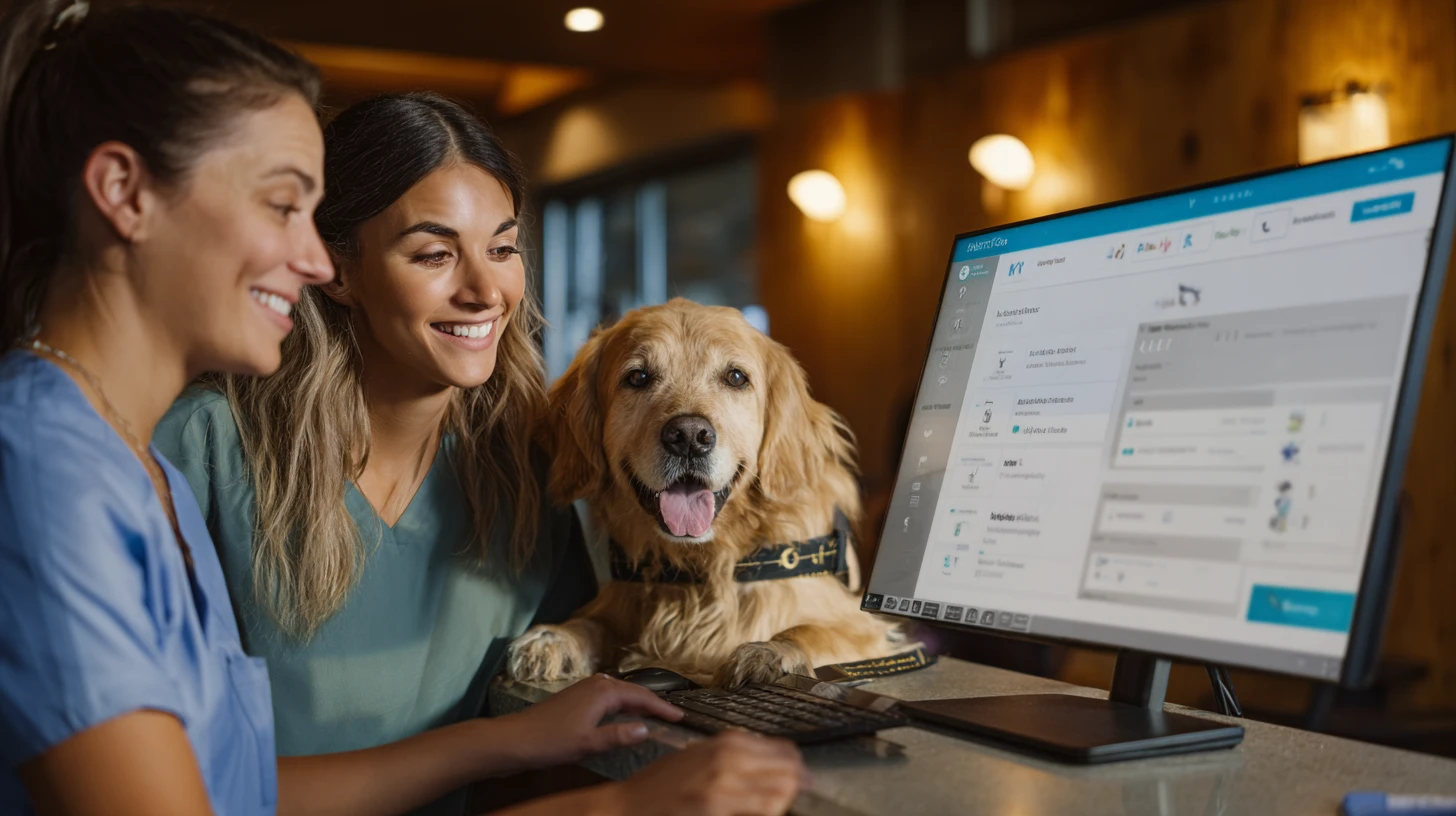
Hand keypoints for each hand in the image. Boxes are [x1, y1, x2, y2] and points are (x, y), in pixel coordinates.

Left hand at [495, 674, 683, 772]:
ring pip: (620, 693)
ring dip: (637, 703)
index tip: (680, 717)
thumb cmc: (550, 741)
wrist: (514, 740)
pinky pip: (608, 697)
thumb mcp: (589, 743)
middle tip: (672, 716)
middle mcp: (596, 684)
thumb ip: (619, 735)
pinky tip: (623, 716)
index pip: (642, 697)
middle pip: (633, 691)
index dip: (663, 708)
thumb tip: (646, 729)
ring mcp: (585, 689)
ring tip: (654, 715)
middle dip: (653, 703)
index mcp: (603, 692)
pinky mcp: (576, 698)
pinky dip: (622, 705)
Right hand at [600, 730, 807, 815]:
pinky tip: (764, 813)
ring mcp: (724, 783)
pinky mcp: (716, 806)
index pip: (783, 749)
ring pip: (780, 792)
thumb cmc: (661, 783)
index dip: (796, 765)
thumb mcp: (699, 755)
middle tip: (799, 793)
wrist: (630, 805)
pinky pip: (760, 810)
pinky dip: (768, 812)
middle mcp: (729, 757)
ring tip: (780, 805)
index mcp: (726, 742)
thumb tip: (767, 758)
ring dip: (785, 800)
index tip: (800, 775)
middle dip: (797, 784)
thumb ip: (732, 754)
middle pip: (788, 769)